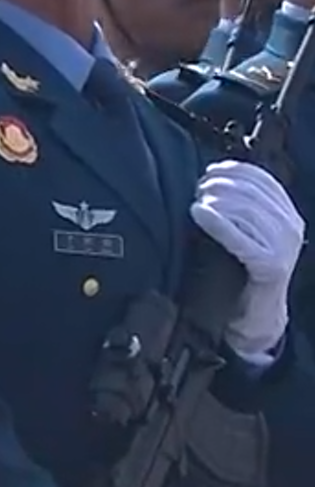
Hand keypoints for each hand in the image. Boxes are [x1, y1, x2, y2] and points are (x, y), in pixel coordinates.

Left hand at [190, 160, 304, 355]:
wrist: (255, 316)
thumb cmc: (240, 270)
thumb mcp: (244, 231)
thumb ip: (237, 206)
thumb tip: (209, 176)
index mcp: (287, 214)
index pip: (260, 178)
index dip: (231, 170)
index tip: (208, 172)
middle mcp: (291, 227)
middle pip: (250, 192)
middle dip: (219, 185)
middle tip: (196, 189)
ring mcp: (284, 247)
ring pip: (246, 211)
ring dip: (215, 201)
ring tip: (195, 202)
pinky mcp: (271, 265)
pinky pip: (240, 237)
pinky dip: (216, 222)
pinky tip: (197, 213)